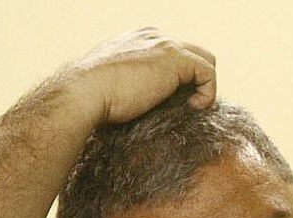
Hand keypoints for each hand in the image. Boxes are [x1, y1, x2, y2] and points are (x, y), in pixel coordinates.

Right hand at [66, 27, 216, 126]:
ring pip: (205, 60)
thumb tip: (141, 102)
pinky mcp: (176, 59)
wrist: (84, 93)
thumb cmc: (91, 97)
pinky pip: (208, 72)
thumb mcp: (112, 84)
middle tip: (184, 105)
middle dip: (193, 78)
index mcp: (137, 39)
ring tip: (189, 107)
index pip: (171, 53)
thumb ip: (129, 83)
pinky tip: (193, 107)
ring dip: (202, 86)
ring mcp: (165, 45)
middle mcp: (153, 36)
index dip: (177, 78)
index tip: (170, 102)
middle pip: (192, 53)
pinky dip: (207, 92)